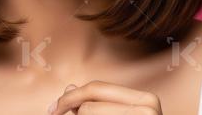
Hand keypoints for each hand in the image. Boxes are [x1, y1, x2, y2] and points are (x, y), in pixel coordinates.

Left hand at [47, 80, 162, 114]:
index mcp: (146, 99)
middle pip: (90, 104)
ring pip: (88, 114)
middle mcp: (148, 107)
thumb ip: (96, 104)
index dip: (71, 98)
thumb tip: (69, 88)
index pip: (97, 89)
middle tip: (54, 113)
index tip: (53, 108)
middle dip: (70, 109)